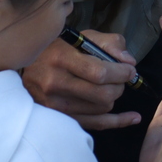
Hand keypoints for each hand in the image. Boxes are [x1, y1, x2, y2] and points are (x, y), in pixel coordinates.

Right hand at [21, 30, 140, 130]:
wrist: (29, 67)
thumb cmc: (60, 48)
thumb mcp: (83, 37)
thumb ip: (110, 43)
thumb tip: (129, 62)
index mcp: (61, 59)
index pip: (99, 73)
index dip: (122, 73)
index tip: (130, 70)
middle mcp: (55, 83)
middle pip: (102, 95)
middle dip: (120, 86)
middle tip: (121, 78)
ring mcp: (55, 104)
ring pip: (101, 109)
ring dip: (113, 98)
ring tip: (108, 87)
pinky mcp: (59, 117)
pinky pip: (95, 124)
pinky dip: (117, 121)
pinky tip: (132, 117)